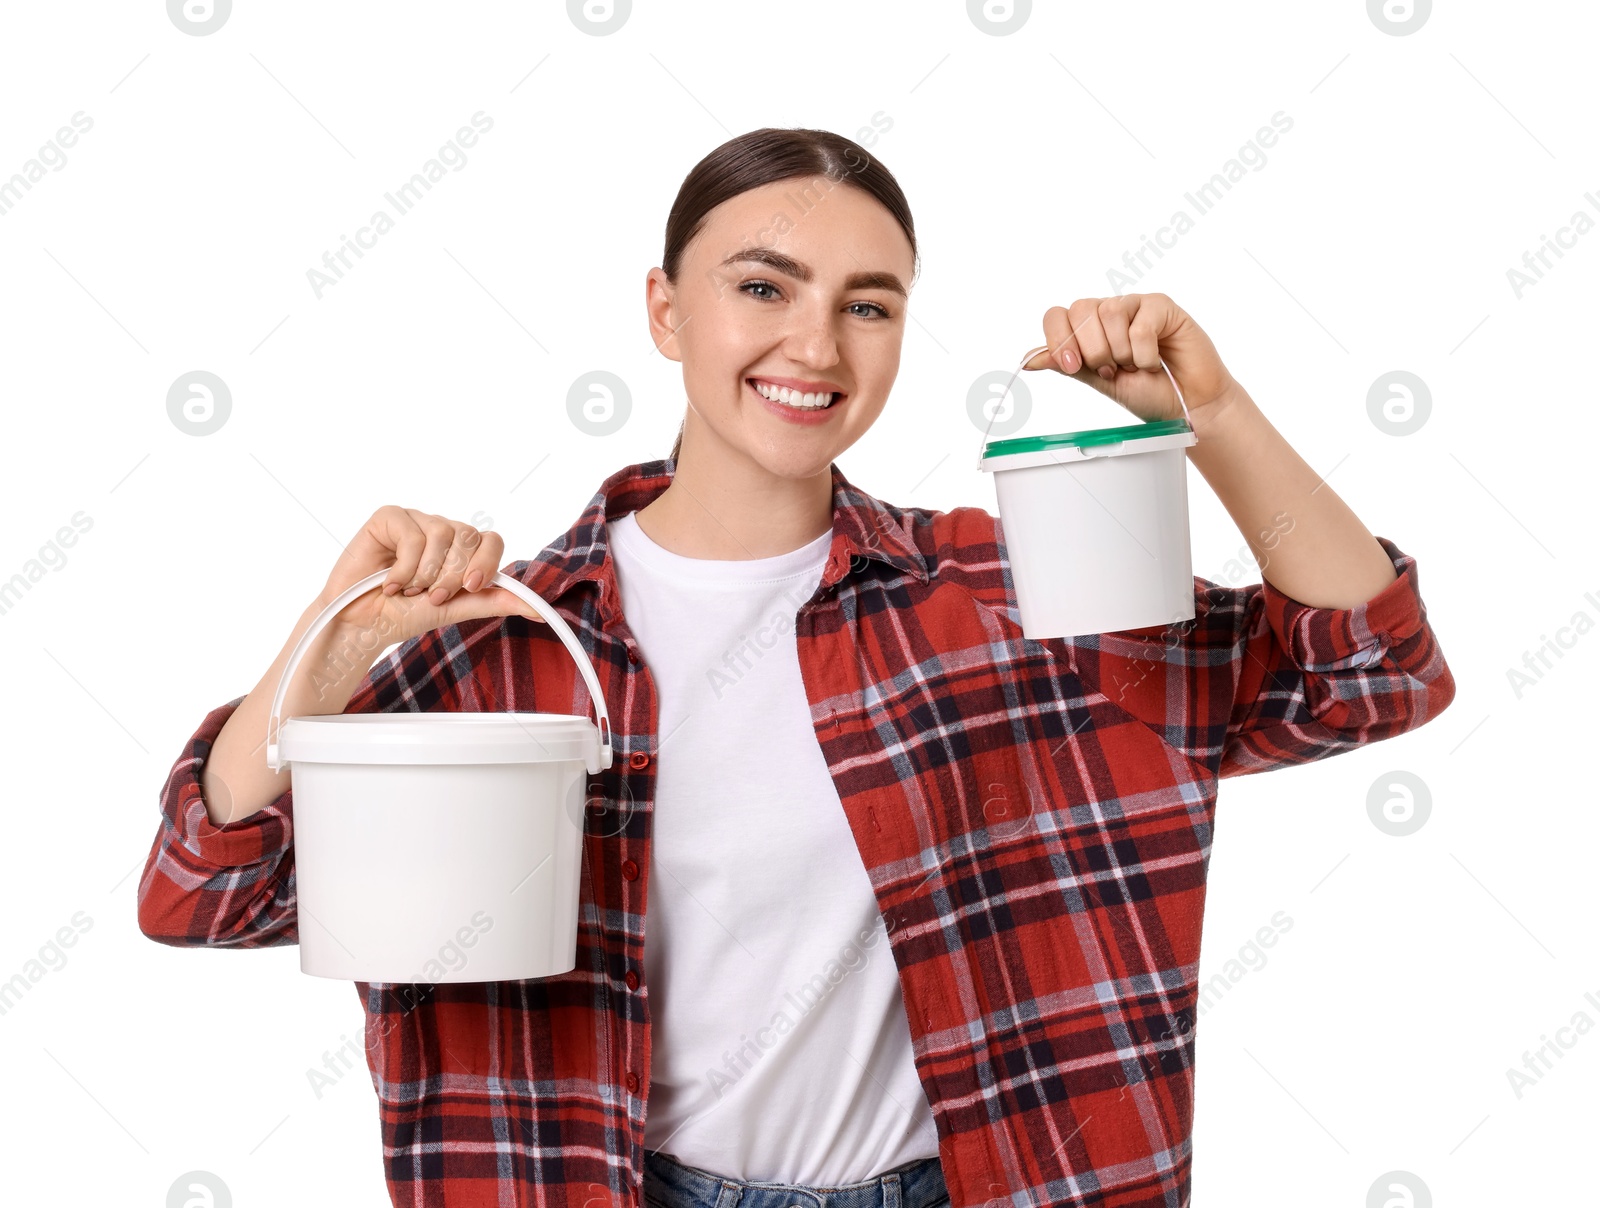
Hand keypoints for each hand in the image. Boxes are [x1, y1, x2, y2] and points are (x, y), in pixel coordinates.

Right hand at [315, 506, 547, 643]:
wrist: (362, 625)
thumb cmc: (404, 615)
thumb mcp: (456, 609)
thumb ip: (494, 601)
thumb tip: (539, 610)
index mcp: (462, 549)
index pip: (492, 540)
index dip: (486, 562)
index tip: (471, 586)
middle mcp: (442, 531)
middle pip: (470, 537)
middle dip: (452, 575)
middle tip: (432, 597)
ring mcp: (416, 520)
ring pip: (442, 533)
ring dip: (426, 573)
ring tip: (408, 589)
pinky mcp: (389, 517)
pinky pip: (412, 534)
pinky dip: (403, 567)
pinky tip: (389, 582)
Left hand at [1023, 293, 1238, 429]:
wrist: (1185, 405)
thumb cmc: (1147, 392)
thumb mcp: (1098, 382)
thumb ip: (1067, 366)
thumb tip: (1029, 359)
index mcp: (1089, 328)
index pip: (1057, 315)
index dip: (1060, 340)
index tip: (1074, 367)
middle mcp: (1109, 312)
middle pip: (1080, 310)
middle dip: (1093, 350)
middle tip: (1112, 369)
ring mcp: (1136, 306)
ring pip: (1110, 312)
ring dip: (1121, 351)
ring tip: (1135, 365)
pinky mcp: (1162, 307)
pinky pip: (1140, 322)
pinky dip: (1144, 352)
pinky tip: (1154, 360)